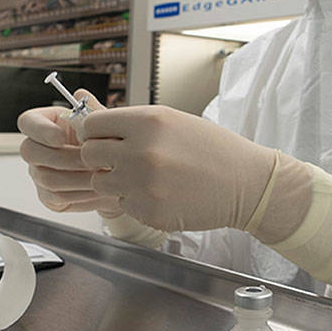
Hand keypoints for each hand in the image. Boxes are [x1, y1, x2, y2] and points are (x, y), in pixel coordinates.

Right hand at [17, 91, 121, 215]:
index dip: (40, 130)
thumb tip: (81, 94)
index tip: (61, 137)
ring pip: (46, 177)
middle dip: (63, 156)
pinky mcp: (49, 196)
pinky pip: (59, 196)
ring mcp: (40, 173)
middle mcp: (37, 149)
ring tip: (102, 173)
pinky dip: (82, 192)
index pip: (27, 121)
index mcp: (46, 124)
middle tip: (90, 158)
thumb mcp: (103, 126)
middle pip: (29, 151)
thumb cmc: (104, 145)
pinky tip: (99, 188)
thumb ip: (93, 112)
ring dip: (77, 176)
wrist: (117, 175)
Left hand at [79, 105, 275, 232]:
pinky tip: (161, 193)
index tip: (105, 138)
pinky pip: (122, 204)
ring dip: (116, 181)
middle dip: (101, 157)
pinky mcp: (149, 212)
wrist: (245, 183)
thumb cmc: (211, 149)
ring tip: (145, 177)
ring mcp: (143, 185)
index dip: (95, 133)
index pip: (91, 125)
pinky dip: (135, 200)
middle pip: (88, 154)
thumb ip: (130, 122)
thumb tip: (85, 118)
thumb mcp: (172, 121)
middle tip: (121, 159)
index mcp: (147, 122)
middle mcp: (141, 152)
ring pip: (101, 183)